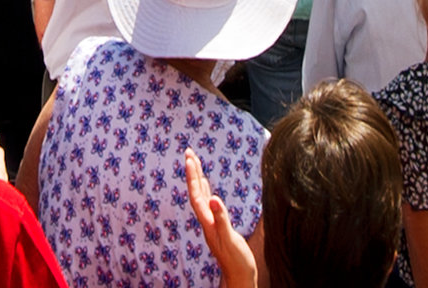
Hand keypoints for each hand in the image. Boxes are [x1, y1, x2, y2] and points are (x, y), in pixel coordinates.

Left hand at [183, 151, 258, 287]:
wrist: (239, 277)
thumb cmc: (237, 261)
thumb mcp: (230, 239)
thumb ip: (222, 219)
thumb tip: (215, 199)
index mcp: (208, 222)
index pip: (196, 195)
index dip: (193, 176)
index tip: (189, 157)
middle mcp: (207, 221)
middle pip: (196, 192)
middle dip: (192, 172)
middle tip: (188, 151)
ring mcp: (212, 223)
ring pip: (202, 196)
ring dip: (198, 179)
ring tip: (194, 163)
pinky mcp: (218, 226)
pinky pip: (209, 204)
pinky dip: (207, 191)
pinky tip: (208, 188)